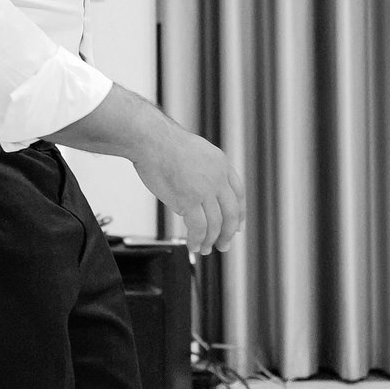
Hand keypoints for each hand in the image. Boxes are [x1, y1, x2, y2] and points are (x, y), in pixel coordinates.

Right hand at [131, 117, 244, 256]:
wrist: (150, 139)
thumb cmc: (163, 144)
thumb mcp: (196, 153)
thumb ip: (203, 173)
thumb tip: (198, 198)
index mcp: (221, 164)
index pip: (238, 194)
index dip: (239, 213)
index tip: (237, 226)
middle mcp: (218, 178)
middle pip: (231, 213)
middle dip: (228, 233)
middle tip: (223, 245)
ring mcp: (205, 190)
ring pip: (216, 224)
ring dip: (211, 240)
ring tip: (205, 249)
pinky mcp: (189, 200)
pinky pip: (198, 227)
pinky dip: (197, 240)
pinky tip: (193, 246)